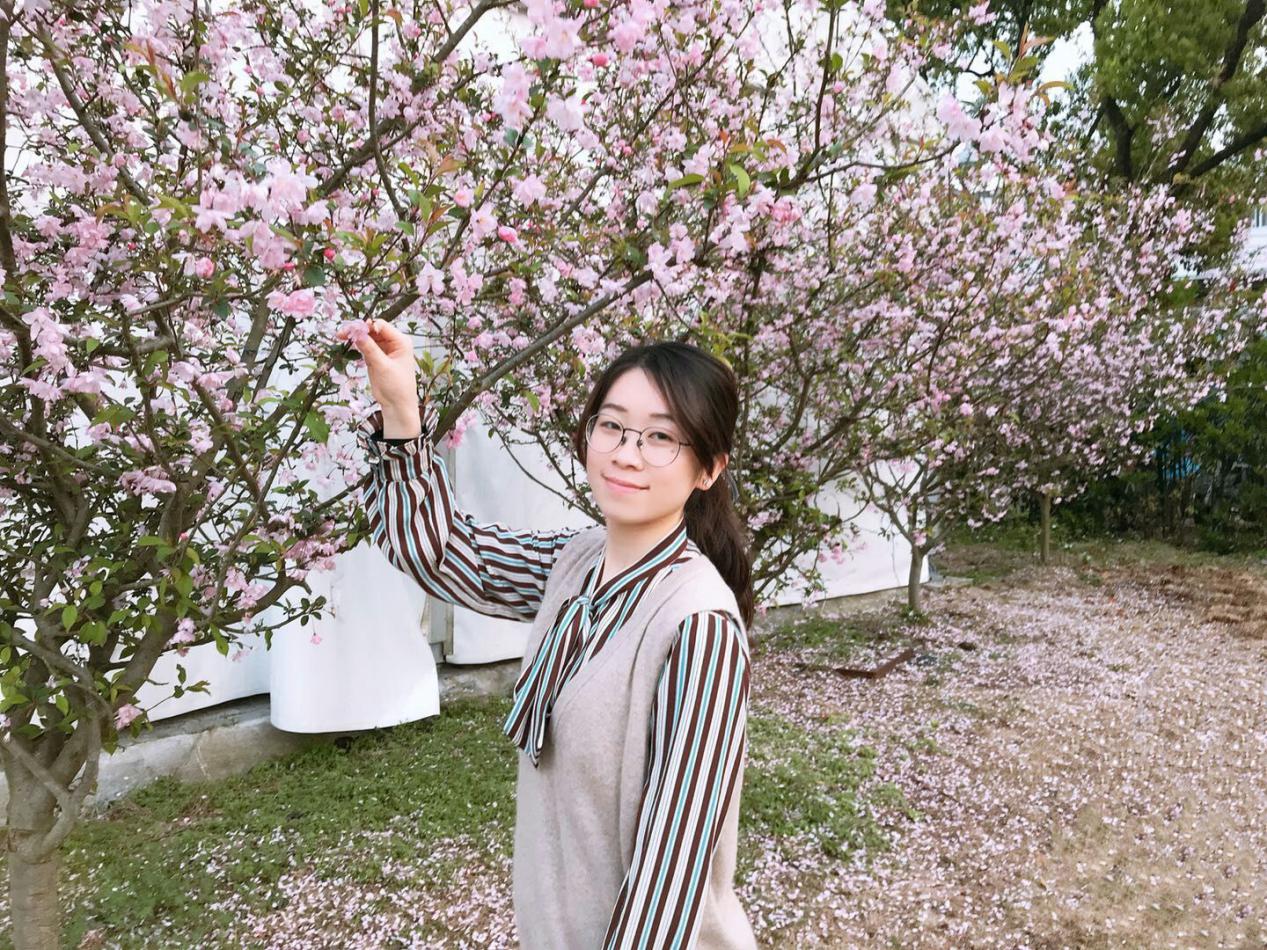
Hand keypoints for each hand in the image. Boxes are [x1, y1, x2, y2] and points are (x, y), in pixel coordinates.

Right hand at [351, 318, 420, 437]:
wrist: (396, 405)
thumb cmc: (397, 386)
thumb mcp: (383, 366)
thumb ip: (370, 349)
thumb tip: (357, 333)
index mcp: (401, 342)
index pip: (381, 326)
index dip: (366, 326)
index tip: (352, 329)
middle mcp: (393, 343)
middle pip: (372, 330)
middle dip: (358, 330)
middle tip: (343, 332)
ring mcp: (383, 350)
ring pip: (367, 337)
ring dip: (355, 336)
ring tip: (341, 336)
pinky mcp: (375, 357)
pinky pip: (364, 346)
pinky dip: (356, 345)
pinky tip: (346, 343)